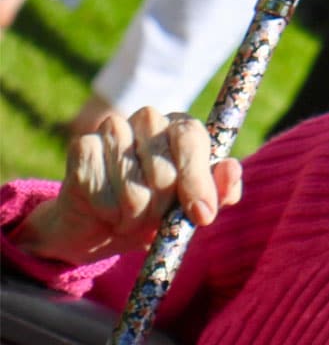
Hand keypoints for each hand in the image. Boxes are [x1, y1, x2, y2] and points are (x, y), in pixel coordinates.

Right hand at [16, 108, 241, 265]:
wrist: (105, 226)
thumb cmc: (160, 210)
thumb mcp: (195, 207)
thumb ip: (221, 191)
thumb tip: (231, 168)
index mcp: (182, 127)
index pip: (192, 139)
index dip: (196, 180)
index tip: (202, 215)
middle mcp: (148, 119)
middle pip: (163, 169)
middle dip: (163, 206)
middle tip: (156, 215)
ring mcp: (112, 128)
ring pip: (133, 187)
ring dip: (135, 215)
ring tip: (132, 213)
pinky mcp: (82, 147)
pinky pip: (102, 193)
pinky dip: (110, 213)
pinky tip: (108, 209)